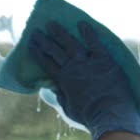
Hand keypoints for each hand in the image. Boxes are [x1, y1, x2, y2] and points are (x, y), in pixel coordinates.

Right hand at [28, 21, 139, 139]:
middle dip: (44, 40)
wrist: (110, 114)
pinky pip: (94, 43)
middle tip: (35, 31)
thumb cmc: (89, 116)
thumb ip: (61, 97)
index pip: (46, 63)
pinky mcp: (104, 59)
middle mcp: (72, 67)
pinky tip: (82, 23)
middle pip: (55, 51)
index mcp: (63, 80)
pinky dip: (88, 32)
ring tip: (51, 23)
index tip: (30, 44)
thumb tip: (54, 90)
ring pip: (70, 43)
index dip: (37, 53)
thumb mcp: (69, 109)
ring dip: (60, 33)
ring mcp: (87, 62)